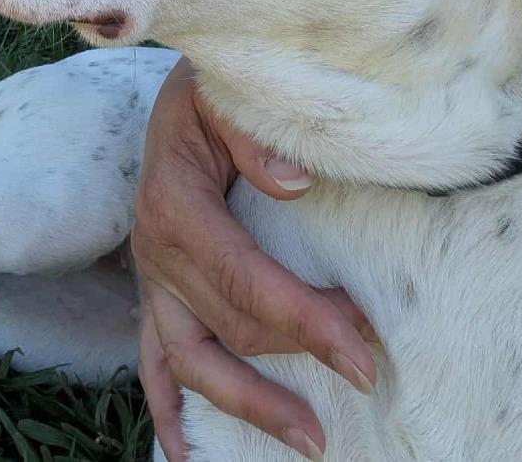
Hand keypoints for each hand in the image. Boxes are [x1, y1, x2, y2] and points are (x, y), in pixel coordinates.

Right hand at [132, 58, 376, 460]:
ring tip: (311, 438)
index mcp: (174, 203)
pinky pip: (153, 362)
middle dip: (300, 352)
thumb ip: (253, 135)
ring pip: (193, 359)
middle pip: (230, 323)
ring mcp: (153, 278)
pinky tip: (189, 455)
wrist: (176, 101)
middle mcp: (156, 250)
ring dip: (248, 402)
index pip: (242, 277)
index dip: (302, 319)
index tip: (362, 353)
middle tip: (367, 368)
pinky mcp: (157, 292)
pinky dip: (170, 411)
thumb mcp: (222, 95)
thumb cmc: (206, 96)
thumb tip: (295, 186)